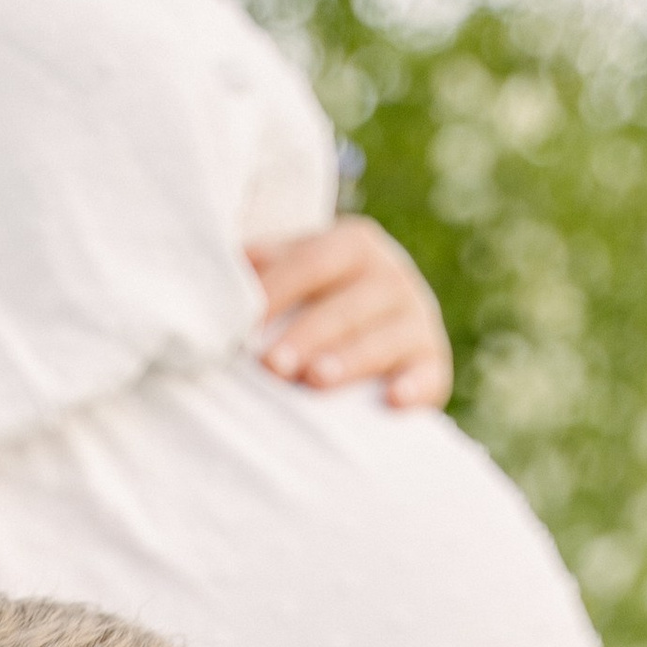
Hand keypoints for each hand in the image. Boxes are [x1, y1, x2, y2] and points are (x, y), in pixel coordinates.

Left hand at [248, 220, 452, 408]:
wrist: (377, 336)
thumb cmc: (315, 304)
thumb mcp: (292, 276)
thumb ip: (260, 271)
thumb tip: (212, 277)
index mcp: (353, 244)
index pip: (312, 261)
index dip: (277, 290)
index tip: (241, 326)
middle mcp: (391, 275)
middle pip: (346, 303)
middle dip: (306, 335)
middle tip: (270, 365)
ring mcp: (416, 319)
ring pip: (385, 338)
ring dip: (350, 360)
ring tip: (316, 381)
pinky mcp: (434, 363)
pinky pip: (428, 374)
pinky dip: (414, 386)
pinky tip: (394, 402)